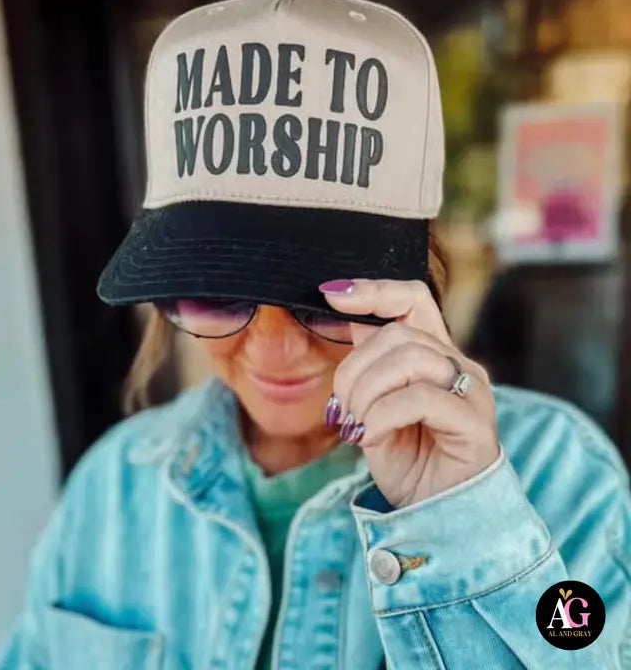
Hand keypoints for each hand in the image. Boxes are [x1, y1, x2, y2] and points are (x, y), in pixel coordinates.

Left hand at [319, 278, 499, 508]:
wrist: (435, 515)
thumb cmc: (407, 459)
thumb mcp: (374, 404)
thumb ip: (370, 363)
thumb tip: (348, 316)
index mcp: (434, 355)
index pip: (412, 299)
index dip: (373, 290)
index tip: (332, 295)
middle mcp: (458, 365)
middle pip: (398, 333)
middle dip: (353, 370)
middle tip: (341, 409)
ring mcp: (471, 391)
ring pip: (409, 359)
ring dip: (365, 393)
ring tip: (355, 425)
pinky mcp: (474, 421)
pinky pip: (419, 398)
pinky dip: (381, 416)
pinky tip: (369, 437)